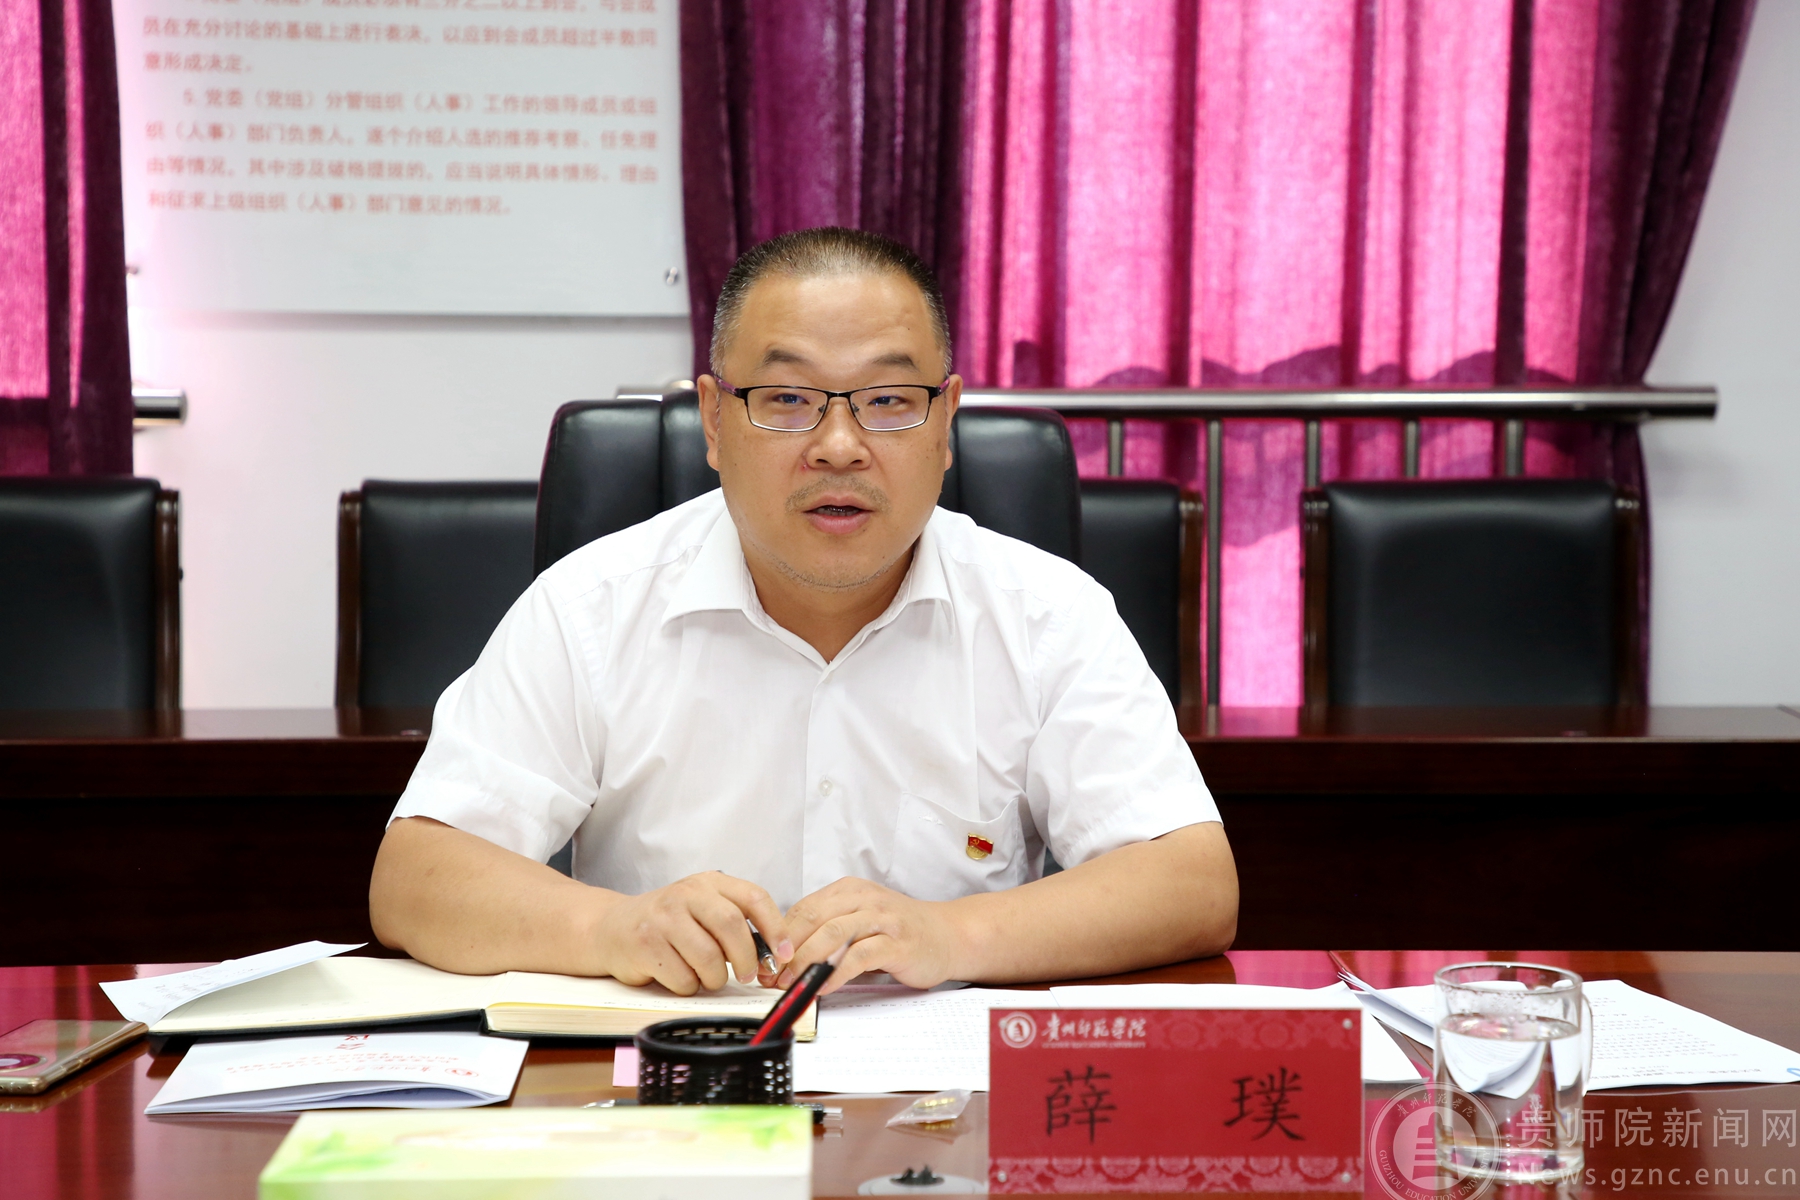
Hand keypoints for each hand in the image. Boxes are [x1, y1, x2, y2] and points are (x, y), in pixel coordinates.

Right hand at [593, 871, 789, 994]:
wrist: (612, 928)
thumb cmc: (668, 923)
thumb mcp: (703, 909)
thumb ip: (736, 923)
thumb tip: (775, 955)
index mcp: (708, 883)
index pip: (753, 897)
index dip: (775, 928)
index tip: (784, 953)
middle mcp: (686, 894)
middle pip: (731, 926)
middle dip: (746, 958)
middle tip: (747, 975)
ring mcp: (663, 918)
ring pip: (708, 958)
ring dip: (714, 978)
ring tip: (705, 976)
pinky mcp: (646, 945)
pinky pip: (683, 978)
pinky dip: (688, 986)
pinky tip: (678, 975)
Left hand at [778, 877, 965, 994]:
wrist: (949, 935)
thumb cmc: (899, 931)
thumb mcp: (860, 921)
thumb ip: (828, 931)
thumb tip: (785, 957)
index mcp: (849, 890)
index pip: (803, 909)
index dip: (778, 938)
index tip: (764, 964)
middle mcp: (864, 899)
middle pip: (812, 919)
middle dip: (787, 951)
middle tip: (772, 977)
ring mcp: (881, 919)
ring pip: (832, 934)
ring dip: (806, 962)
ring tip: (792, 984)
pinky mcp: (896, 943)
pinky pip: (859, 956)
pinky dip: (836, 973)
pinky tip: (823, 987)